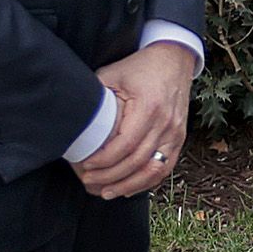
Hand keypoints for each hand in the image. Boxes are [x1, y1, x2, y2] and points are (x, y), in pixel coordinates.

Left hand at [77, 38, 196, 199]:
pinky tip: (129, 188)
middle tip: (89, 182)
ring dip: (129, 185)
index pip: (125, 145)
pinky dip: (147, 181)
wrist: (173, 59)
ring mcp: (176, 132)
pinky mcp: (179, 138)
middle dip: (111, 177)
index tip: (86, 166)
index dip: (104, 160)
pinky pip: (165, 167)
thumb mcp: (113, 74)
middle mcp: (166, 123)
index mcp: (149, 107)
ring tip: (107, 192)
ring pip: (154, 170)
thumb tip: (74, 118)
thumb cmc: (140, 67)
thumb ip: (97, 97)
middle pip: (138, 161)